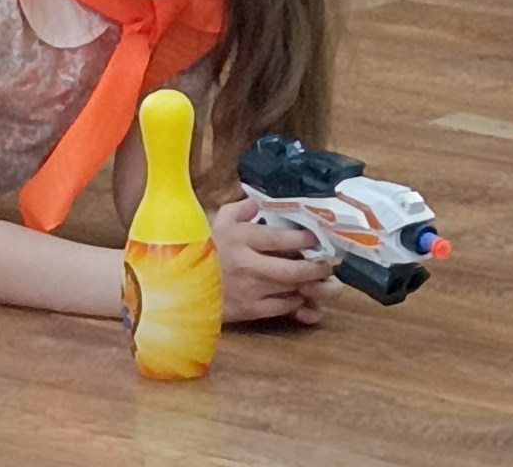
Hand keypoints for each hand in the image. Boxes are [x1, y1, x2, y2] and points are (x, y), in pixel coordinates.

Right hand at [211, 198, 341, 324]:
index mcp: (241, 238)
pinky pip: (281, 308)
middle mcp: (248, 265)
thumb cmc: (203, 248)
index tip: (318, 236)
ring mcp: (249, 290)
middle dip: (317, 267)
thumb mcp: (218, 221)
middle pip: (292, 269)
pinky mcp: (248, 310)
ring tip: (328, 283)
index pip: (279, 238)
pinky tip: (304, 297)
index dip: (303, 237)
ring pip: (291, 290)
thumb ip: (241, 208)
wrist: (182, 285)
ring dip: (313, 287)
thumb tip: (259, 202)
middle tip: (330, 264)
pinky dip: (297, 303)